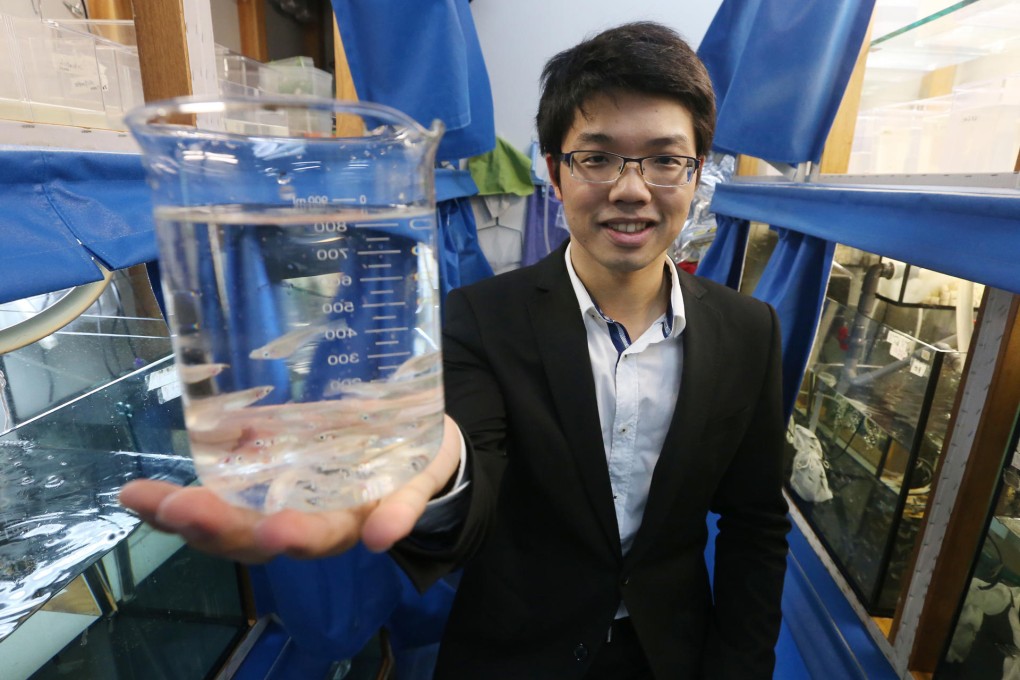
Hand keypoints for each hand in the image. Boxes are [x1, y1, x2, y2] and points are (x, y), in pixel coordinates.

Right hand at [119, 415, 462, 562]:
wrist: (423, 440)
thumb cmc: (347, 439)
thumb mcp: (297, 430)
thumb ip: (252, 433)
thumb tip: (207, 433)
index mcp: (276, 503)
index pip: (220, 520)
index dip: (176, 515)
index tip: (137, 497)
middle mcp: (311, 519)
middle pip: (261, 538)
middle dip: (224, 529)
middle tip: (188, 511)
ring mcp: (358, 513)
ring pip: (326, 535)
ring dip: (300, 536)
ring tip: (277, 532)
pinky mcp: (405, 496)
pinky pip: (400, 512)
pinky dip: (391, 524)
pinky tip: (379, 535)